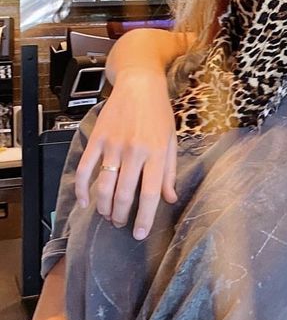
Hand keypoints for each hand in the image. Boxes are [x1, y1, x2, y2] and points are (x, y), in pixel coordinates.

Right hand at [75, 67, 177, 239]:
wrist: (140, 85)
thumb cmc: (159, 114)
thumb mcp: (172, 141)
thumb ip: (169, 172)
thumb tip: (170, 199)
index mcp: (157, 153)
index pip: (150, 194)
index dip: (144, 218)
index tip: (140, 234)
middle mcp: (135, 151)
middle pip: (124, 194)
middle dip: (121, 215)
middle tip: (120, 224)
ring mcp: (113, 145)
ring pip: (104, 186)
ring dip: (103, 207)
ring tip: (107, 215)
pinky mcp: (97, 138)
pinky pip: (85, 169)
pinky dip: (81, 189)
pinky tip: (84, 201)